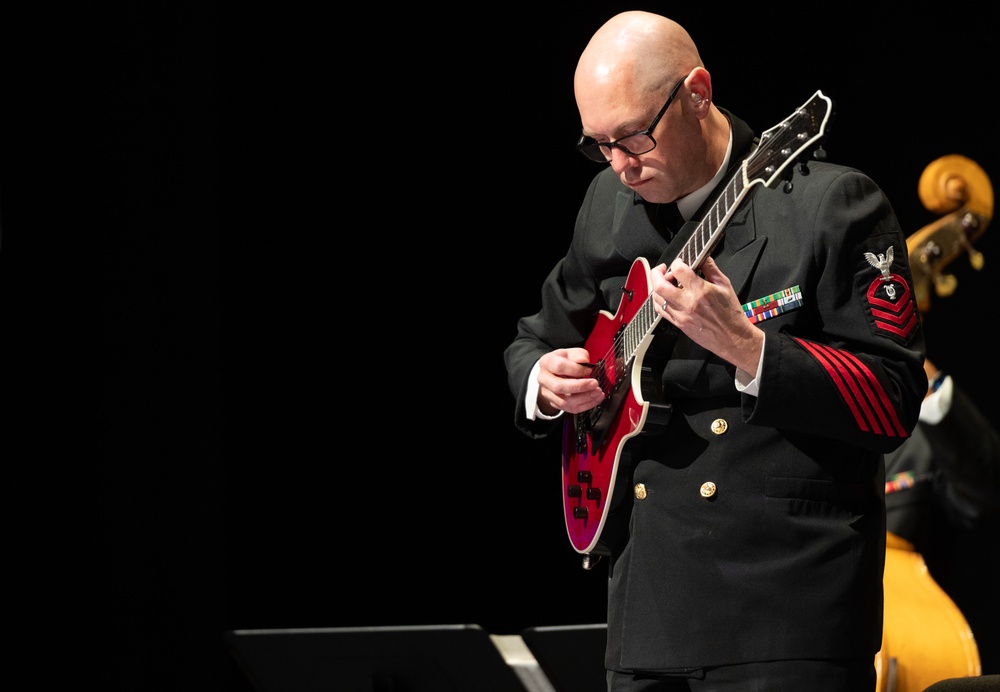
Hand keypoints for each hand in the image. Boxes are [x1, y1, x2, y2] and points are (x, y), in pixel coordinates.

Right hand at [536, 348, 605, 414]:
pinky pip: (570, 408)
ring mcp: (548, 393)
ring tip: (597, 392)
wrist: (554, 372)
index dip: (576, 369)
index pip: (559, 367)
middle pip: (559, 387)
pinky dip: (585, 405)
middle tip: (594, 384)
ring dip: (584, 398)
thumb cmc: (564, 361)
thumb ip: (579, 355)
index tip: (589, 370)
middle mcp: (544, 379)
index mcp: (547, 363)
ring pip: (564, 401)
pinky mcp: (555, 403)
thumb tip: (584, 362)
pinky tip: (595, 399)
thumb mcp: (572, 353)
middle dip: (580, 387)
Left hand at [652, 256, 763, 374]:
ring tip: (666, 282)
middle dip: (657, 273)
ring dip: (658, 286)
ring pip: (657, 298)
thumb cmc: (731, 312)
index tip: (680, 262)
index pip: (679, 271)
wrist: (732, 337)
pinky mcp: (678, 324)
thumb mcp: (725, 285)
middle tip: (663, 269)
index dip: (677, 262)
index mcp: (700, 291)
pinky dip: (659, 300)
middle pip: (660, 286)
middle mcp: (687, 303)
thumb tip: (702, 257)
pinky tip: (666, 295)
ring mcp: (680, 315)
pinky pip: (660, 310)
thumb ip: (711, 268)